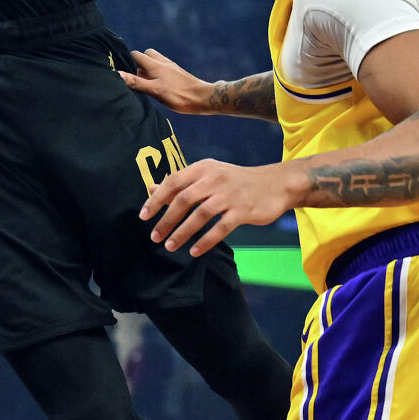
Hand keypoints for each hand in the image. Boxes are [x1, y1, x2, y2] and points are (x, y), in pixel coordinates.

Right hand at [121, 48, 211, 113]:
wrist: (202, 98)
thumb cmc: (178, 95)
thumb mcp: (154, 90)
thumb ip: (136, 82)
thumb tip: (118, 74)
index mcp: (155, 65)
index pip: (136, 55)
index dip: (128, 61)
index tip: (123, 71)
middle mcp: (163, 63)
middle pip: (146, 56)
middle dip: (138, 64)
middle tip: (136, 79)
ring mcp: (171, 67)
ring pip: (155, 62)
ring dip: (148, 69)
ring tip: (147, 83)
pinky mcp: (177, 74)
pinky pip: (163, 68)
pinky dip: (158, 73)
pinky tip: (159, 85)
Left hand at [140, 159, 300, 256]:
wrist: (275, 184)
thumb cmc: (236, 181)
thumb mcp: (209, 175)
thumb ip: (182, 183)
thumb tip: (151, 189)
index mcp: (204, 168)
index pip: (174, 181)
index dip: (157, 200)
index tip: (143, 216)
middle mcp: (215, 178)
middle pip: (184, 199)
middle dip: (166, 220)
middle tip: (154, 237)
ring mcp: (230, 195)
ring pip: (200, 215)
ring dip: (182, 232)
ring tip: (170, 246)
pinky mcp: (243, 211)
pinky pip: (220, 228)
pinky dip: (205, 241)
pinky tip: (194, 252)